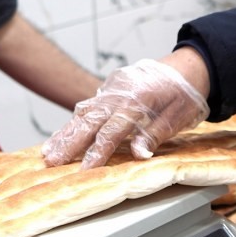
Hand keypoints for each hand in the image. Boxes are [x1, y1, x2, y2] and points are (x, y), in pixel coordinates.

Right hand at [43, 55, 209, 168]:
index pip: (112, 131)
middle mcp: (119, 93)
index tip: (84, 170)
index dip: (97, 152)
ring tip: (47, 152)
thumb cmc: (184, 94)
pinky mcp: (109, 88)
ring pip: (83, 112)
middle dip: (69, 143)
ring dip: (65, 133)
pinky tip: (61, 135)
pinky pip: (87, 106)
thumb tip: (140, 155)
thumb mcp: (177, 116)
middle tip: (50, 161)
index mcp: (137, 101)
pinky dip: (73, 121)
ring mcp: (112, 89)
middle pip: (89, 121)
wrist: (187, 66)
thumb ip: (155, 134)